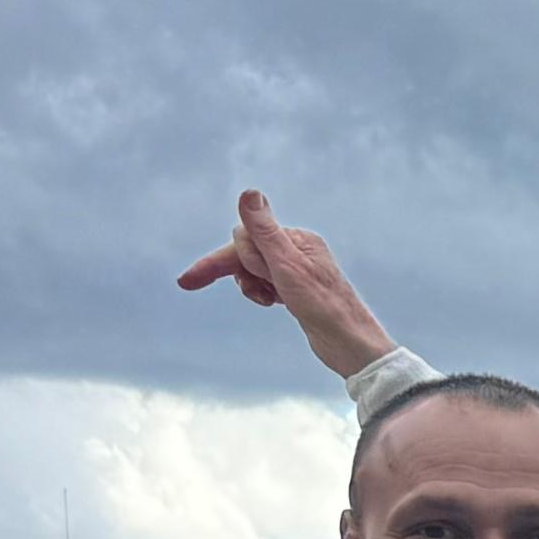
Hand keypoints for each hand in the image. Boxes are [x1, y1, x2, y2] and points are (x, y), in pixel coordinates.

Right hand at [175, 190, 393, 378]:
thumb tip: (250, 193)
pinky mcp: (296, 290)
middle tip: (268, 291)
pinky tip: (274, 303)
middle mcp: (298, 250)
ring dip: (252, 284)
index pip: (245, 237)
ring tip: (271, 299)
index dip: (225, 260)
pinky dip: (261, 292)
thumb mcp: (287, 265)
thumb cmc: (324, 305)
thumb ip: (264, 230)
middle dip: (246, 272)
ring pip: (253, 269)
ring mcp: (297, 270)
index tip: (188, 281)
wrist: (350, 345)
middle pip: (248, 252)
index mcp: (298, 238)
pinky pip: (264, 283)